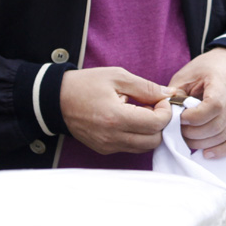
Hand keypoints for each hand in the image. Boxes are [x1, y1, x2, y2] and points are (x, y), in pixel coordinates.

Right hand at [59, 66, 174, 154]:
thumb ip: (146, 87)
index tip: (159, 99)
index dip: (165, 111)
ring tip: (139, 112)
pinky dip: (137, 135)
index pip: (156, 124)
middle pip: (154, 140)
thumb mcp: (118, 76)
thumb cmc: (86, 84)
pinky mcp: (104, 149)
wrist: (56, 99)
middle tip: (151, 106)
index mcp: (116, 118)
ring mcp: (107, 146)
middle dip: (160, 123)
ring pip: (144, 147)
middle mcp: (112, 137)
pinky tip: (129, 119)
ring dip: (149, 131)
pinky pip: (130, 147)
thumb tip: (169, 94)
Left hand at [168, 48, 225, 158]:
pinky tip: (206, 153)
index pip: (214, 105)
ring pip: (225, 135)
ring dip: (203, 143)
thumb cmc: (204, 69)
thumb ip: (175, 95)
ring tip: (187, 139)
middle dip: (194, 133)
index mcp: (222, 81)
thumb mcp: (186, 75)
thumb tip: (165, 117)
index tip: (180, 118)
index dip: (195, 117)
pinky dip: (221, 150)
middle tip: (178, 131)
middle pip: (218, 124)